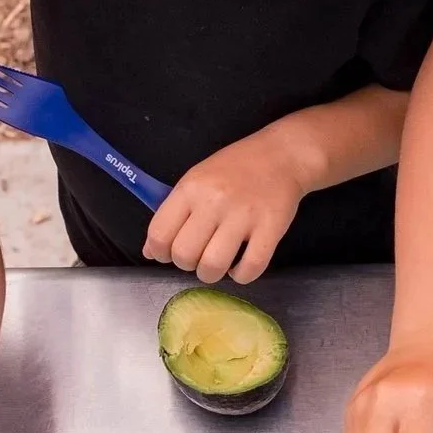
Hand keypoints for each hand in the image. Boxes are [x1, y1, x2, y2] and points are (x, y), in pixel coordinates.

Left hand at [143, 131, 308, 283]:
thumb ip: (171, 214)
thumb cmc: (233, 169)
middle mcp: (214, 202)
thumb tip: (150, 251)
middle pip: (184, 255)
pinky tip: (238, 267)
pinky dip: (240, 276)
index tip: (168, 254)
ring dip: (210, 274)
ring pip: (213, 266)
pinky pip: (250, 269)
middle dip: (185, 264)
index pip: (159, 234)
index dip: (159, 253)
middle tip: (196, 257)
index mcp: (190, 189)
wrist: (281, 156)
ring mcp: (244, 216)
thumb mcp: (194, 181)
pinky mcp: (271, 229)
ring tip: (215, 264)